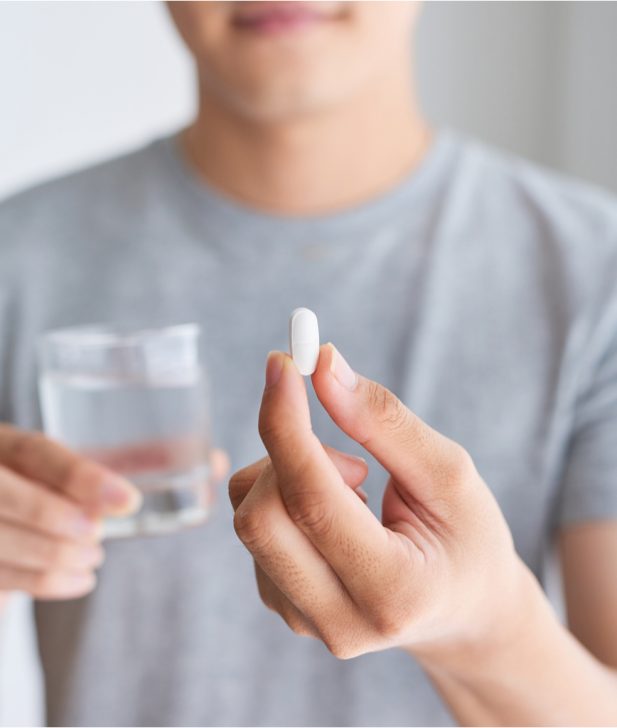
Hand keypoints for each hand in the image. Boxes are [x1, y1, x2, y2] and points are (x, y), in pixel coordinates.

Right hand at [0, 423, 229, 601]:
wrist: (5, 504)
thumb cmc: (55, 478)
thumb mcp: (81, 460)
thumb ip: (136, 458)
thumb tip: (215, 461)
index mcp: (7, 442)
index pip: (36, 451)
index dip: (81, 478)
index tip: (128, 502)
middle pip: (7, 498)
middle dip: (57, 522)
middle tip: (98, 537)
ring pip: (1, 543)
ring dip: (52, 558)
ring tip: (91, 559)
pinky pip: (1, 579)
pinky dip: (43, 583)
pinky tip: (79, 581)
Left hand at [229, 344, 530, 661]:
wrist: (463, 610)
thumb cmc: (468, 537)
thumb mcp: (450, 473)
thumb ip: (384, 421)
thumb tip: (323, 367)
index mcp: (394, 591)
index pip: (312, 501)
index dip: (287, 425)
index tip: (281, 363)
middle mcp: (340, 621)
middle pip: (261, 517)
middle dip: (288, 453)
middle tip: (348, 451)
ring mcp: (304, 621)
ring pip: (249, 518)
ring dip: (290, 476)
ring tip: (358, 489)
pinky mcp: (282, 606)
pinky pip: (254, 530)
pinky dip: (285, 497)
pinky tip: (336, 513)